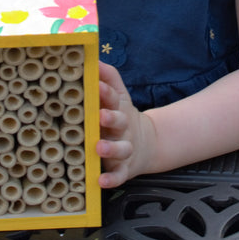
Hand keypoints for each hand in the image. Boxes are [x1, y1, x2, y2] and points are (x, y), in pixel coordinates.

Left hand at [97, 61, 155, 188]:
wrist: (145, 143)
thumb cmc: (120, 114)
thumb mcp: (118, 94)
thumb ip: (108, 76)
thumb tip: (92, 57)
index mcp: (118, 108)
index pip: (113, 97)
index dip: (105, 91)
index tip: (95, 85)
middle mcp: (123, 128)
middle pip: (119, 122)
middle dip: (111, 118)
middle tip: (101, 116)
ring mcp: (125, 149)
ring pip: (121, 149)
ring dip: (111, 148)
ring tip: (99, 147)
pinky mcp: (124, 169)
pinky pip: (119, 175)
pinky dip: (112, 179)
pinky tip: (102, 182)